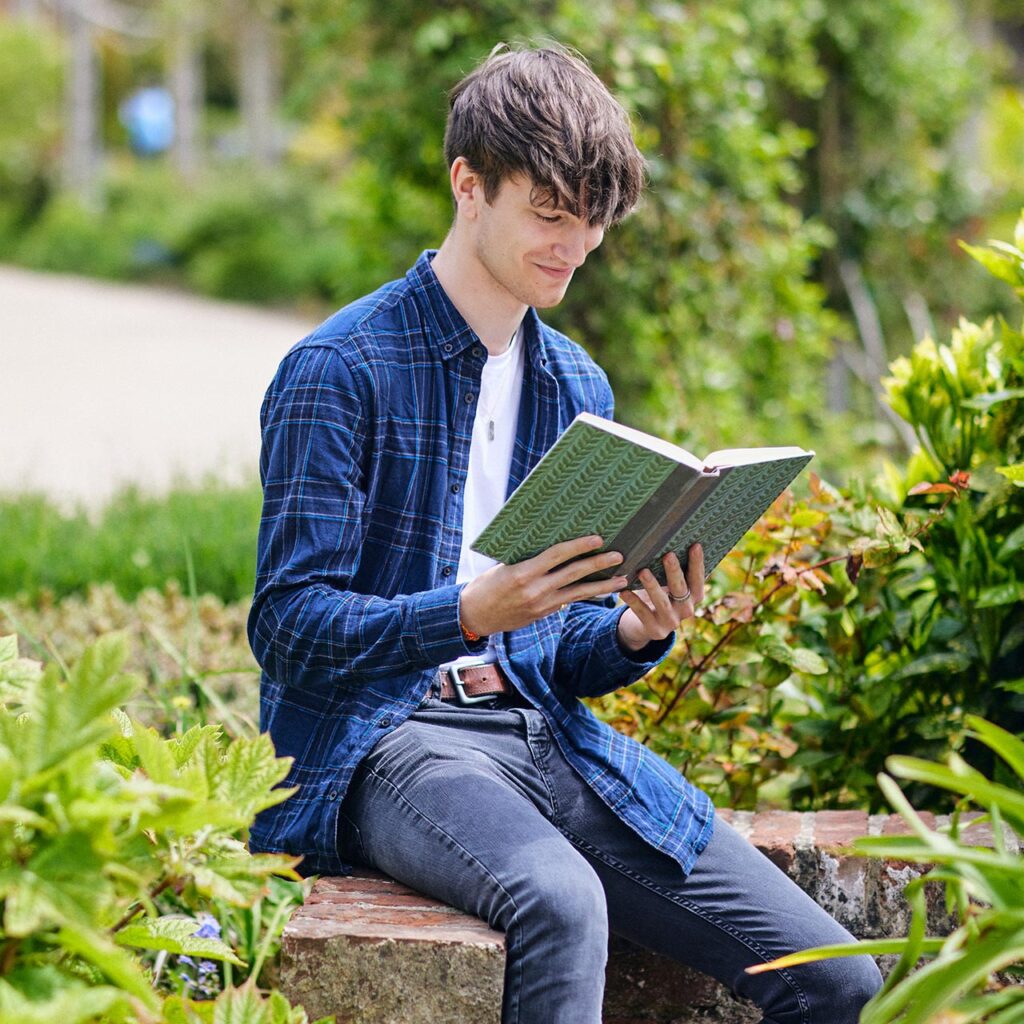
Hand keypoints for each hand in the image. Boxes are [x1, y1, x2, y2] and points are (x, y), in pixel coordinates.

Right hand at [460, 535, 627, 636]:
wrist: (475, 615)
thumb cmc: (486, 585)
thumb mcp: (504, 566)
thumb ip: (529, 558)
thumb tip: (555, 546)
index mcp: (523, 572)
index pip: (557, 555)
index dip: (579, 546)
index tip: (597, 539)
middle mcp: (535, 590)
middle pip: (574, 573)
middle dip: (599, 564)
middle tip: (619, 556)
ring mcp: (542, 604)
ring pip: (579, 592)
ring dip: (603, 586)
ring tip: (622, 579)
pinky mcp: (544, 613)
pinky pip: (570, 601)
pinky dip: (587, 594)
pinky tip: (603, 590)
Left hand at [616, 545, 704, 651]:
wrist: (645, 626)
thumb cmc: (659, 595)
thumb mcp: (668, 585)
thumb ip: (672, 570)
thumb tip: (669, 537)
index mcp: (693, 597)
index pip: (698, 579)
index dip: (698, 564)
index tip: (695, 545)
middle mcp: (686, 610)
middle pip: (681, 589)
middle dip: (674, 572)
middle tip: (668, 555)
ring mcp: (671, 622)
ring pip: (662, 603)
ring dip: (652, 586)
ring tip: (643, 571)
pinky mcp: (654, 630)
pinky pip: (642, 613)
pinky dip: (633, 601)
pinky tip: (623, 591)